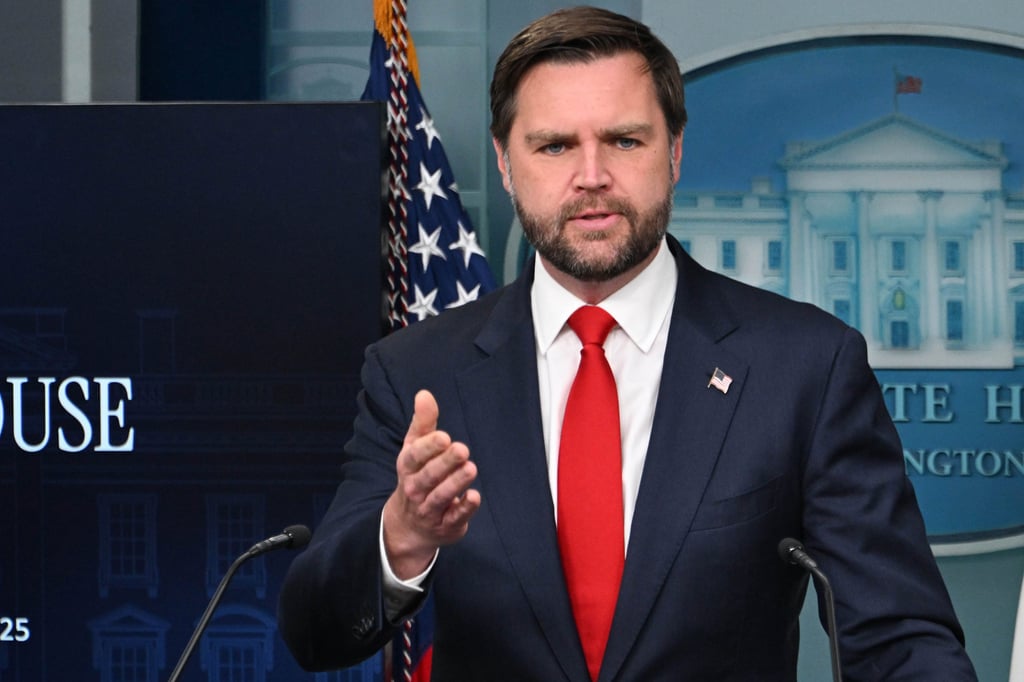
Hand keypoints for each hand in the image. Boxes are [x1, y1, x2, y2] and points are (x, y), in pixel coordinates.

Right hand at [382, 390, 480, 578]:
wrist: (408, 525)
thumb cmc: (416, 476)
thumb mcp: (414, 449)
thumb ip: (423, 422)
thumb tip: (424, 394)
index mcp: (407, 467)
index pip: (415, 456)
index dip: (428, 447)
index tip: (444, 437)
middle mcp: (415, 489)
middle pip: (428, 476)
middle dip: (444, 463)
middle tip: (462, 450)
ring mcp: (429, 509)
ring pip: (440, 496)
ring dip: (455, 483)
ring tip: (471, 468)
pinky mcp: (446, 525)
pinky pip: (454, 517)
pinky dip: (464, 509)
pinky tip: (474, 497)